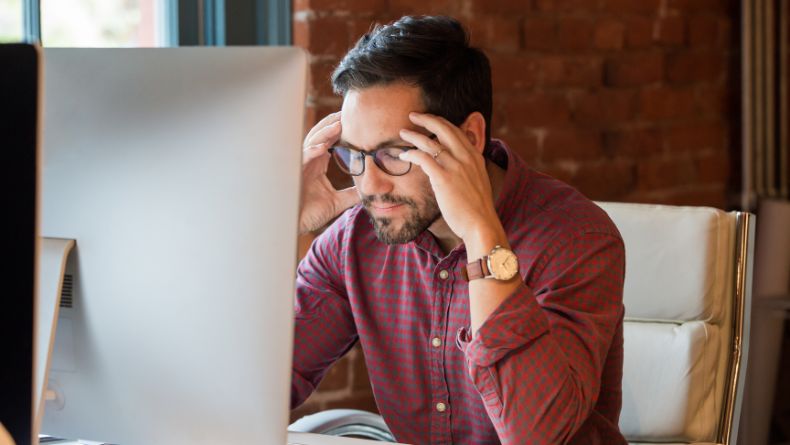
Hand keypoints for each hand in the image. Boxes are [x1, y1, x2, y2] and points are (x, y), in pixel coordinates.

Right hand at [299, 112, 359, 233]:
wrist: (292, 226)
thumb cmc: (309, 213)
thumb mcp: (336, 202)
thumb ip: (351, 194)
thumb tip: (369, 191)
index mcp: (318, 164)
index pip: (330, 141)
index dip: (341, 131)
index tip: (357, 122)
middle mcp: (309, 161)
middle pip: (320, 135)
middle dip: (333, 124)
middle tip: (348, 114)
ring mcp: (300, 165)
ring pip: (311, 142)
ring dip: (324, 133)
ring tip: (338, 124)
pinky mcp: (294, 174)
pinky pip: (302, 158)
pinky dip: (312, 151)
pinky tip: (323, 147)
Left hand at [398, 112, 504, 247]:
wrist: (481, 224)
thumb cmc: (477, 208)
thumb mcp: (478, 181)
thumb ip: (468, 169)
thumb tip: (456, 167)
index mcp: (475, 156)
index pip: (457, 131)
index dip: (441, 122)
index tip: (429, 119)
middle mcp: (466, 157)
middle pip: (444, 128)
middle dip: (426, 119)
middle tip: (413, 116)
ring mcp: (455, 166)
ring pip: (430, 142)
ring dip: (414, 135)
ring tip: (402, 133)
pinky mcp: (443, 178)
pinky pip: (423, 158)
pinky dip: (411, 153)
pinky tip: (404, 154)